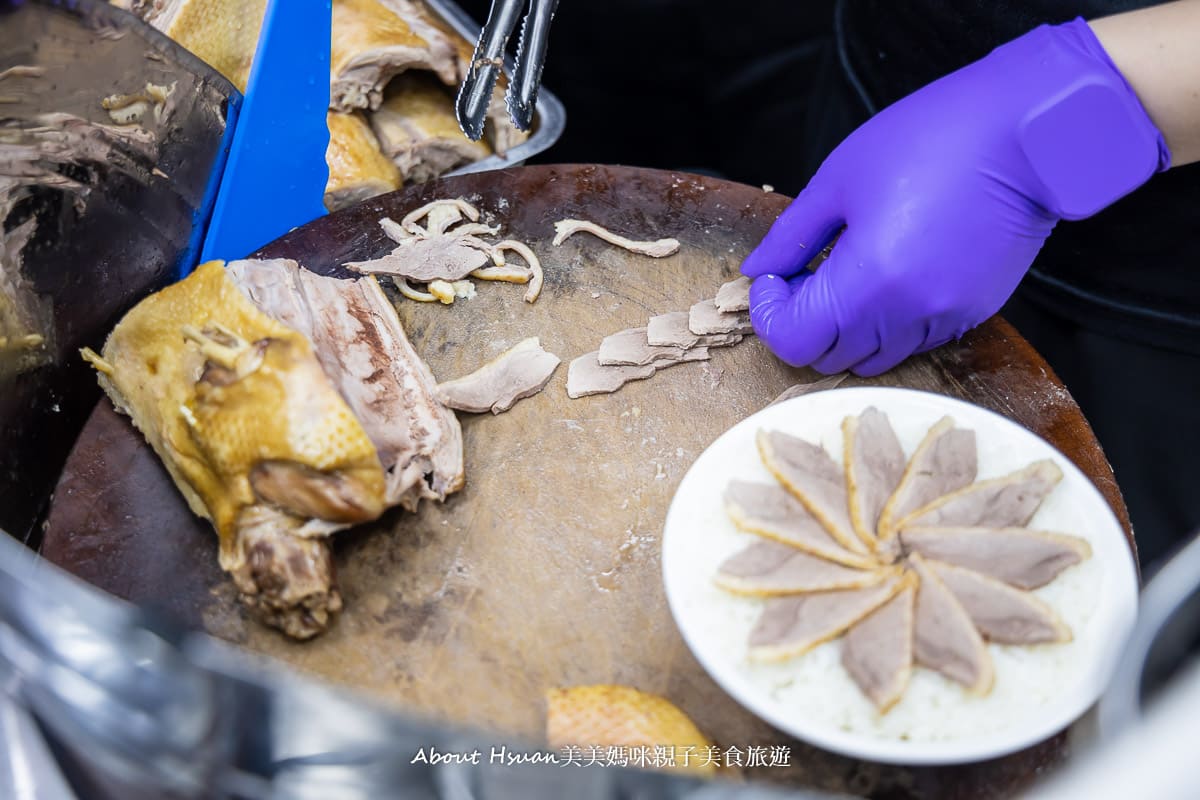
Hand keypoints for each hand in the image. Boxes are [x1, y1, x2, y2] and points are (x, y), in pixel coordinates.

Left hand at [742, 18, 1168, 375]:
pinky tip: (889, 277)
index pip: (796, 340)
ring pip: (873, 356)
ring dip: (846, 328)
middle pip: (831, 356)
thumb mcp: (839, 179)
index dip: (772, 316)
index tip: (775, 280)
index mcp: (871, 279)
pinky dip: (887, 324)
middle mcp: (909, 312)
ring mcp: (946, 318)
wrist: (1029, 133)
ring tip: (846, 275)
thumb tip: (760, 270)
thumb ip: (792, 236)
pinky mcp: (974, 312)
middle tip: (803, 276)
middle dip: (804, 323)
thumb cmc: (934, 138)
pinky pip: (914, 341)